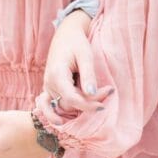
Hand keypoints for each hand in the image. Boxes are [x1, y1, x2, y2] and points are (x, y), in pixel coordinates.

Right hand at [41, 10, 109, 125]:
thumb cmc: (76, 43)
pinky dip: (54, 114)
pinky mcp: (50, 89)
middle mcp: (49, 84)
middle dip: (89, 102)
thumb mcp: (85, 55)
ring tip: (98, 102)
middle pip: (69, 104)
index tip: (103, 106)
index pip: (72, 99)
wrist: (65, 35)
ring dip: (80, 106)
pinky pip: (49, 106)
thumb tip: (92, 94)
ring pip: (64, 106)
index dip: (88, 105)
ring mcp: (48, 87)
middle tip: (109, 91)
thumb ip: (88, 75)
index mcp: (56, 75)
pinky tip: (62, 122)